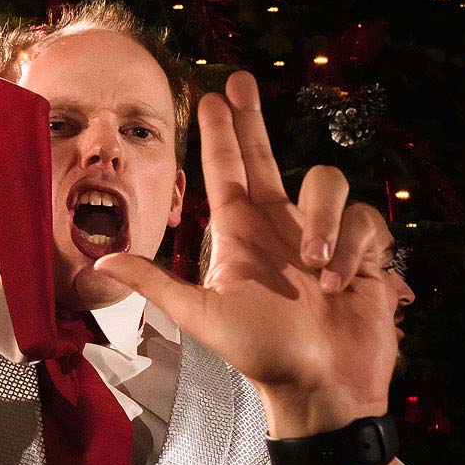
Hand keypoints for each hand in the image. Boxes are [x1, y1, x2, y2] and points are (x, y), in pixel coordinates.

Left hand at [94, 72, 399, 437]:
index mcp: (241, 231)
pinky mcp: (363, 249)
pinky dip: (352, 250)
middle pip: (268, 153)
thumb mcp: (202, 316)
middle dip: (253, 117)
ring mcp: (322, 234)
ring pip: (327, 183)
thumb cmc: (263, 354)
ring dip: (321, 223)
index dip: (222, 132)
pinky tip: (340, 284)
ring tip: (312, 268)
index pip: (228, 169)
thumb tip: (100, 265)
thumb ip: (156, 284)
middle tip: (239, 79)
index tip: (212, 96)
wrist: (320, 385)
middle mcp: (279, 223)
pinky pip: (364, 221)